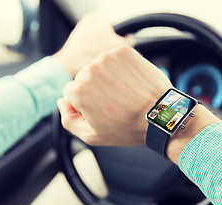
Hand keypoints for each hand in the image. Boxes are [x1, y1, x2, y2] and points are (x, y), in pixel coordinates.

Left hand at [53, 12, 134, 76]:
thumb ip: (129, 41)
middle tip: (110, 56)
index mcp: (99, 17)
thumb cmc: (93, 54)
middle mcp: (88, 20)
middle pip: (106, 35)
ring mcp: (79, 31)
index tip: (117, 49)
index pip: (116, 27)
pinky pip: (87, 49)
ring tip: (99, 60)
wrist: (70, 65)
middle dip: (109, 45)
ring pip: (97, 43)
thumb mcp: (119, 47)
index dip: (119, 39)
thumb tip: (130, 40)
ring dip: (99, 51)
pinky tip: (91, 62)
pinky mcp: (73, 43)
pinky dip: (90, 55)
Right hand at [57, 46, 172, 145]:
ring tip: (124, 93)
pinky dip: (120, 68)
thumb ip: (68, 120)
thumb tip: (61, 102)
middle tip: (114, 103)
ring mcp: (107, 58)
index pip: (70, 93)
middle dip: (94, 89)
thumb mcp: (92, 135)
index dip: (85, 104)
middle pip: (83, 78)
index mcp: (78, 90)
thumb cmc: (127, 127)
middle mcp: (89, 69)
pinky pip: (114, 59)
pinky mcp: (123, 51)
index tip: (101, 110)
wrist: (160, 115)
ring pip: (99, 67)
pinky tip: (130, 83)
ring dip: (107, 77)